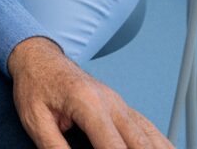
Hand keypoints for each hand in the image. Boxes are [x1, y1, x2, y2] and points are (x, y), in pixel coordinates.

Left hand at [8, 37, 171, 148]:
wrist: (38, 57)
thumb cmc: (35, 86)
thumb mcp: (35, 119)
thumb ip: (55, 147)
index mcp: (88, 103)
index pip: (114, 147)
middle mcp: (111, 102)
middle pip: (141, 145)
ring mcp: (120, 104)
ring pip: (152, 139)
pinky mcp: (123, 108)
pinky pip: (150, 130)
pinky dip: (162, 146)